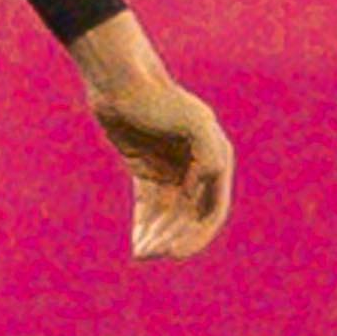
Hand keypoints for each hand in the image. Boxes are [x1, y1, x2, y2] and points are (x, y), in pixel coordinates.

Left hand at [69, 14, 234, 260]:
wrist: (120, 82)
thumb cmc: (156, 99)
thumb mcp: (191, 122)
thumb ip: (210, 150)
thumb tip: (215, 179)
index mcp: (216, 159)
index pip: (212, 210)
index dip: (197, 235)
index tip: (174, 252)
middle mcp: (197, 169)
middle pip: (189, 217)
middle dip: (173, 238)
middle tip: (151, 254)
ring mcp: (172, 170)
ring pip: (169, 216)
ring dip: (158, 236)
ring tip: (141, 252)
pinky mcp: (147, 171)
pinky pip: (150, 206)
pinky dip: (145, 225)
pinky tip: (137, 243)